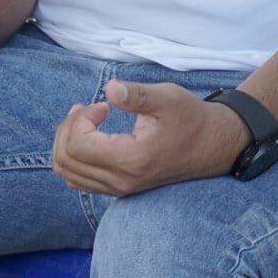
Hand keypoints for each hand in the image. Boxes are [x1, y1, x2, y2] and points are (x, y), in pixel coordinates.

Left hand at [50, 80, 250, 197]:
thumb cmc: (190, 118)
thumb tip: (109, 89)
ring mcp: (119, 189)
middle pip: (66, 161)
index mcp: (131, 161)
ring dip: (67, 142)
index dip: (80, 119)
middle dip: (69, 128)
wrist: (212, 145)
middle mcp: (121, 181)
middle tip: (91, 109)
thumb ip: (136, 95)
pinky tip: (90, 135)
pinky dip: (74, 157)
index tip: (102, 105)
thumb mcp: (167, 98)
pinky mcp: (119, 188)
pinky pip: (79, 179)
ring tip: (86, 119)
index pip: (77, 146)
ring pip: (67, 173)